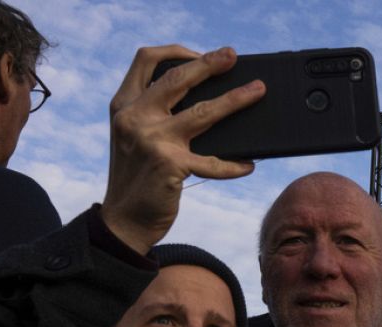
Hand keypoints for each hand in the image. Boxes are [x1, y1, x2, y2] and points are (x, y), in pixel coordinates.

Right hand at [101, 45, 265, 253]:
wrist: (124, 221)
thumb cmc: (138, 177)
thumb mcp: (134, 137)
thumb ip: (154, 114)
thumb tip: (206, 96)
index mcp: (124, 105)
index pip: (146, 59)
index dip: (176, 50)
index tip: (201, 54)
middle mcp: (135, 117)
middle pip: (178, 78)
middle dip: (209, 63)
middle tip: (232, 56)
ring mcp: (152, 140)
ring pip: (203, 112)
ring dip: (235, 100)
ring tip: (258, 91)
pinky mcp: (170, 166)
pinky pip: (213, 162)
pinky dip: (233, 165)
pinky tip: (248, 165)